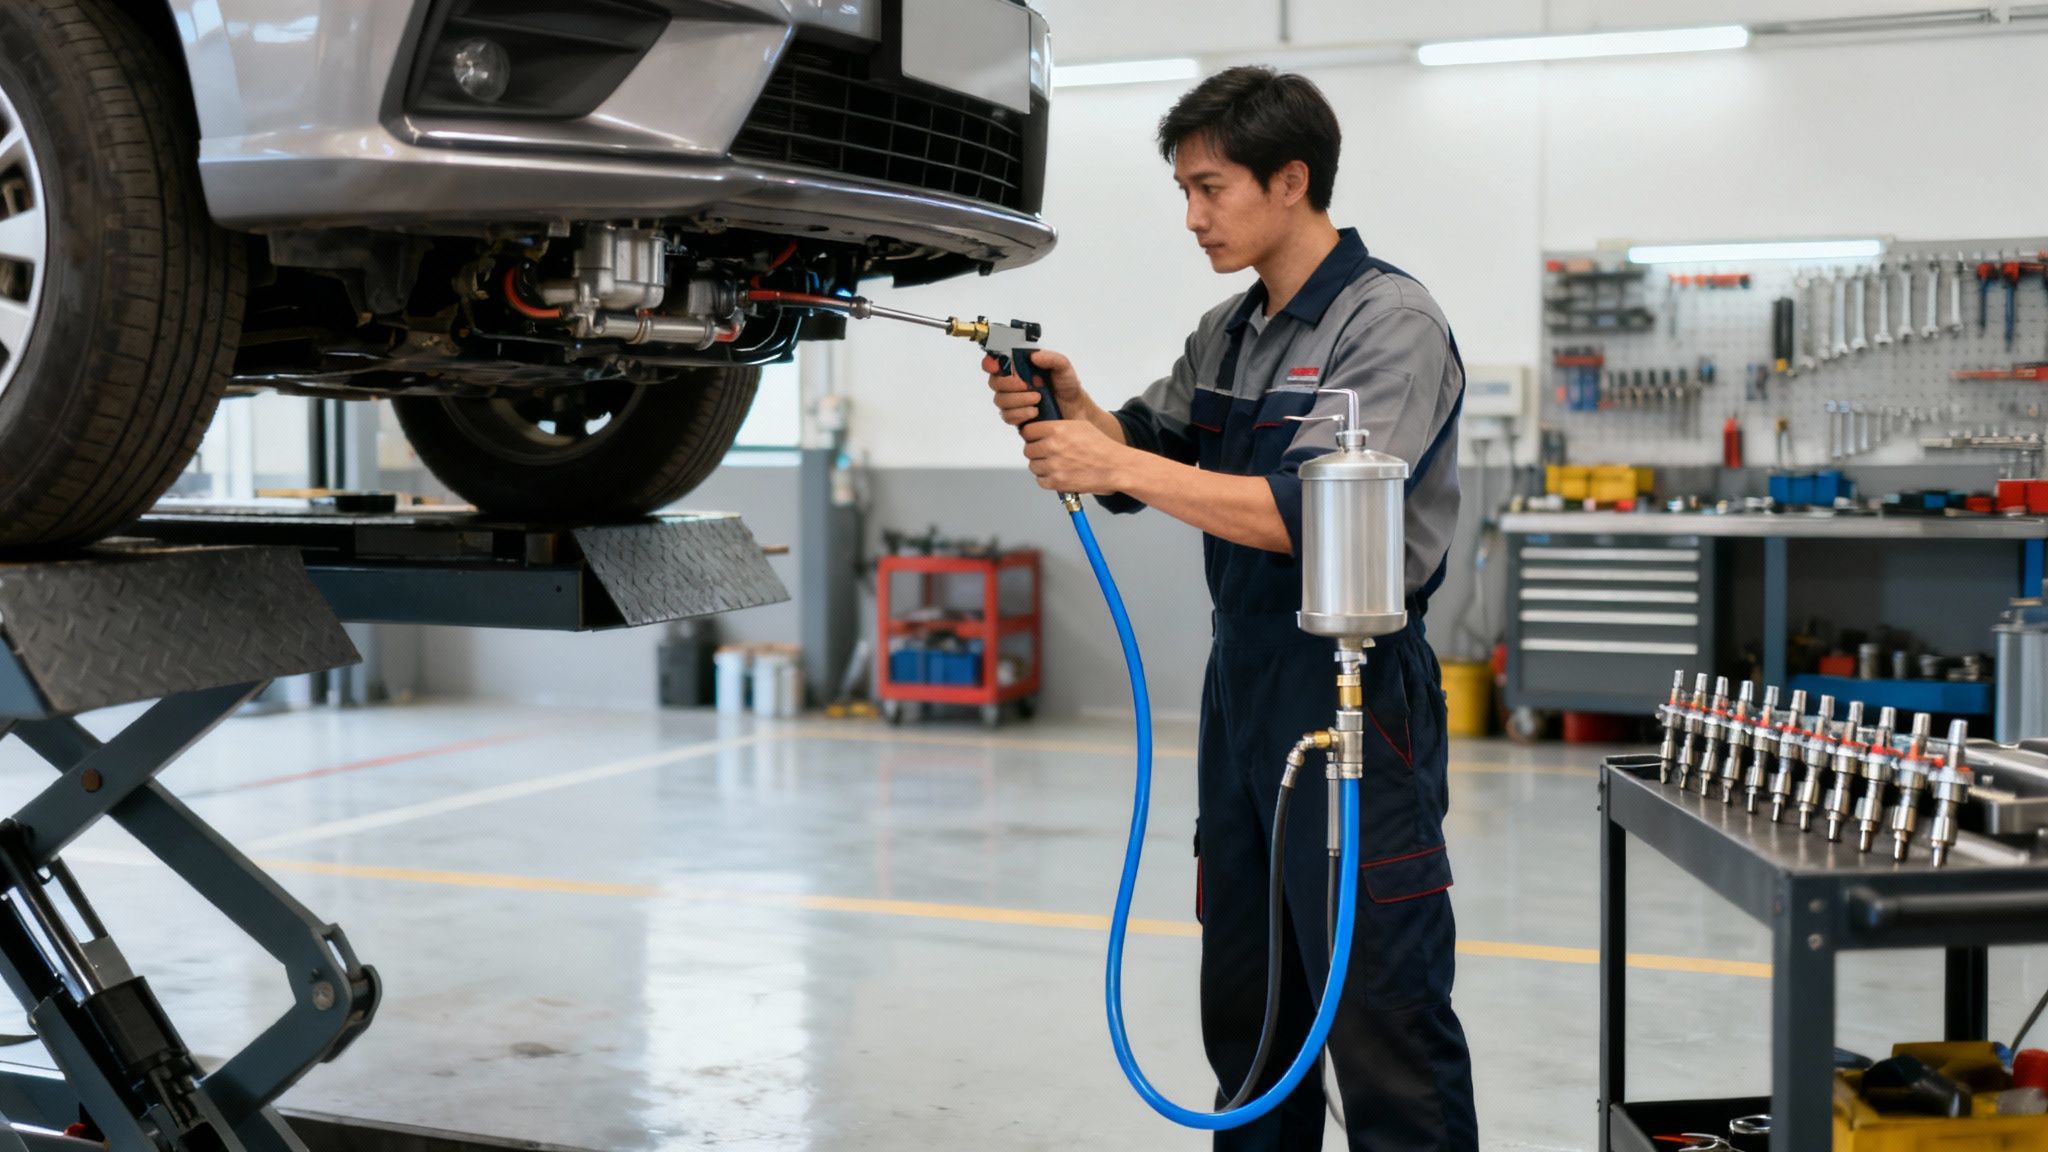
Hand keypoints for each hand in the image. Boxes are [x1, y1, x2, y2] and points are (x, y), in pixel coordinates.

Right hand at [985, 349, 1087, 426]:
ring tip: (1038, 398)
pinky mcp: (1016, 417)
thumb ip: (1051, 358)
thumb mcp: (1063, 367)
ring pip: (1000, 400)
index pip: (996, 363)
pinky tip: (1035, 411)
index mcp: (1020, 367)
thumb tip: (1033, 356)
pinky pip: (1007, 416)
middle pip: (994, 382)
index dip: (990, 363)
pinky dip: (1021, 413)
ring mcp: (1013, 401)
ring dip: (1018, 399)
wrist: (1075, 409)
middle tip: (1026, 385)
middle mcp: (1012, 383)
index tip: (995, 366)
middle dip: (1008, 383)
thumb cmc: (1067, 386)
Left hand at [1019, 419, 1133, 494]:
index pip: (1028, 431)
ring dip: (1042, 466)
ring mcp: (1053, 466)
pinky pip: (1041, 481)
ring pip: (1033, 466)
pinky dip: (1047, 480)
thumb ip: (1057, 427)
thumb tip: (1041, 430)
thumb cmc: (1101, 446)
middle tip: (1048, 454)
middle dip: (1036, 452)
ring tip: (1056, 465)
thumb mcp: (1079, 426)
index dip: (1031, 435)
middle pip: (1028, 450)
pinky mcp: (1057, 482)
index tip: (1035, 439)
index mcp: (1057, 429)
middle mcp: (1052, 446)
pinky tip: (1059, 474)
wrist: (1115, 466)